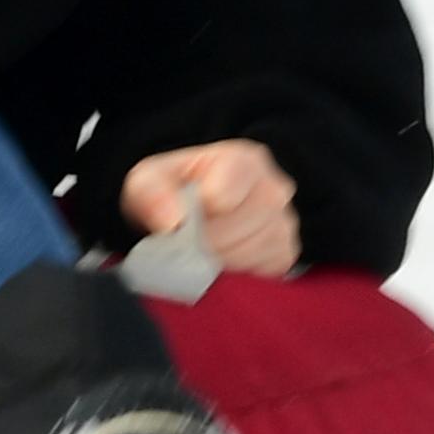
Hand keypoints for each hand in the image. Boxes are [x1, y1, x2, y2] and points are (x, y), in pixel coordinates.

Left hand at [121, 139, 300, 277]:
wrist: (185, 216)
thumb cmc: (169, 194)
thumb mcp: (146, 182)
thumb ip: (152, 194)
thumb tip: (173, 222)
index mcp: (244, 159)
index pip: (223, 197)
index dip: (196, 217)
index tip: (182, 219)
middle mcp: (274, 186)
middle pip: (241, 227)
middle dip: (206, 244)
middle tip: (187, 243)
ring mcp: (286, 221)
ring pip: (253, 252)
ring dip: (220, 262)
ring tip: (203, 251)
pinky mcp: (286, 252)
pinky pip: (265, 272)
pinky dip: (238, 275)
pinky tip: (223, 262)